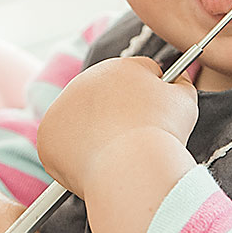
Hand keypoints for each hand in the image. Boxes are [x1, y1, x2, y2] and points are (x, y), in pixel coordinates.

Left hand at [35, 56, 196, 198]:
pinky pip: (62, 148)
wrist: (133, 164)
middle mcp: (86, 80)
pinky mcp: (47, 135)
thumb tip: (177, 80)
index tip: (151, 121)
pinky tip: (94, 165)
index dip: (147, 102)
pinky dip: (75, 158)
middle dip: (117, 119)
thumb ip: (180, 84)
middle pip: (104, 101)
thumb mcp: (184, 100)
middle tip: (133, 143)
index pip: (133, 79)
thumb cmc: (162, 132)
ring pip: (81, 124)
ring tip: (115, 157)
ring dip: (94, 137)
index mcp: (120, 67)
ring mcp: (62, 107)